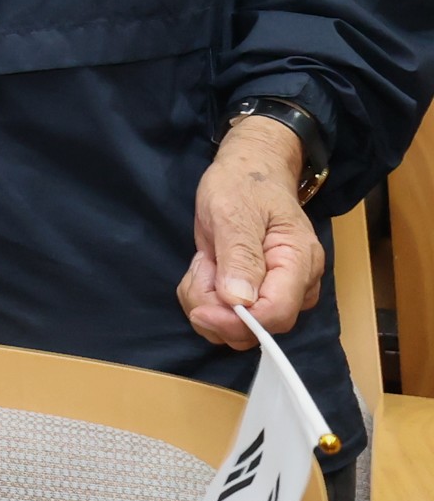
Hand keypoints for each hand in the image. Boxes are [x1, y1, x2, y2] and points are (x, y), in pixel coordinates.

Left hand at [181, 114, 323, 347]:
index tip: (201, 309)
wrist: (249, 172)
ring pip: (239, 328)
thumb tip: (240, 302)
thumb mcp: (234, 211)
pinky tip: (205, 268)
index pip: (277, 313)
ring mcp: (277, 293)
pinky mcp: (257, 295)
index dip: (238, 321)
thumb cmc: (244, 186)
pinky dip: (206, 298)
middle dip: (217, 309)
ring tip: (204, 262)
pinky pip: (228, 316)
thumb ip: (239, 256)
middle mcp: (296, 287)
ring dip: (207, 301)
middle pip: (258, 328)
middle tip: (201, 267)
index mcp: (299, 263)